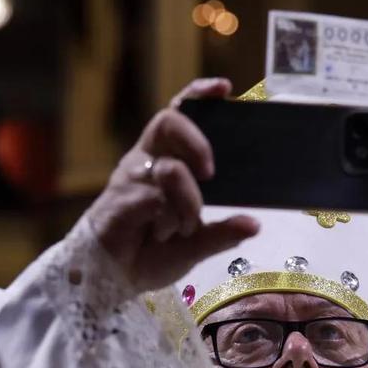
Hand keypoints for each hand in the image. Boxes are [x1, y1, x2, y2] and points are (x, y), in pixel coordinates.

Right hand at [88, 78, 259, 290]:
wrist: (112, 279)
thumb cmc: (151, 252)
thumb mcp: (195, 244)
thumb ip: (222, 234)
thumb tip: (254, 225)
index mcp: (164, 160)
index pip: (179, 114)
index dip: (198, 95)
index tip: (224, 88)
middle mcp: (146, 161)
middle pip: (169, 122)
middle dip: (197, 142)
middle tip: (211, 173)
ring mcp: (129, 179)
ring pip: (169, 170)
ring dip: (187, 202)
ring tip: (185, 228)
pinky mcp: (117, 200)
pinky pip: (151, 198)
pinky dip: (167, 217)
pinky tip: (163, 233)